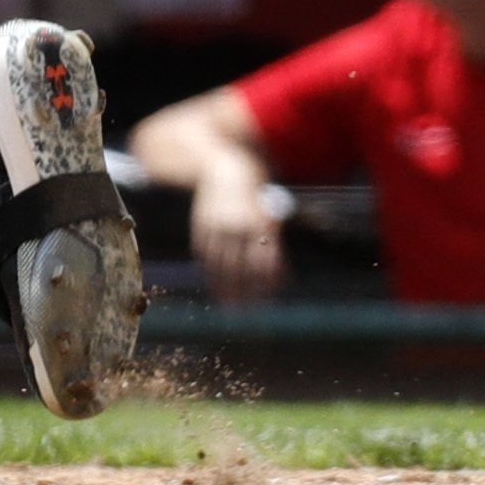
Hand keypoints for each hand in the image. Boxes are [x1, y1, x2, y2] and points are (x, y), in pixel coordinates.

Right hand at [190, 170, 288, 303]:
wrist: (226, 171)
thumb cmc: (254, 201)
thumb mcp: (269, 221)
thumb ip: (275, 249)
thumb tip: (283, 280)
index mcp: (261, 227)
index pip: (263, 266)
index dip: (262, 288)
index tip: (262, 305)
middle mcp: (239, 228)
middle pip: (239, 269)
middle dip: (240, 293)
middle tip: (241, 312)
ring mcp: (218, 226)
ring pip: (219, 264)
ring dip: (222, 286)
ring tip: (226, 302)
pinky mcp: (201, 225)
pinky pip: (204, 254)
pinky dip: (208, 270)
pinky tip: (213, 282)